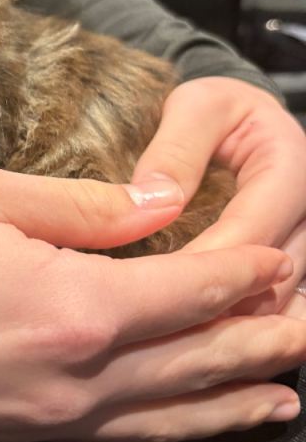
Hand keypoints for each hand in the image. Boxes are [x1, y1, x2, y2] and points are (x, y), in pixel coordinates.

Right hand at [0, 161, 303, 441]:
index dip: (243, 273)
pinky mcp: (9, 431)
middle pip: (192, 361)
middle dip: (257, 336)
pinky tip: (194, 420)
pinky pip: (114, 435)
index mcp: (64, 306)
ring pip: (164, 412)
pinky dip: (172, 427)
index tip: (280, 254)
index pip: (189, 292)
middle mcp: (65, 378)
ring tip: (285, 385)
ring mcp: (38, 416)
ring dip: (231, 393)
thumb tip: (155, 206)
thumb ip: (78, 207)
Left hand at [132, 77, 305, 316]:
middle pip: (273, 278)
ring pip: (280, 300)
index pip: (250, 231)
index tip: (151, 284)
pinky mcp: (298, 260)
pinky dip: (242, 323)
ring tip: (170, 333)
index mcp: (292, 169)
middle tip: (155, 323)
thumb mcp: (195, 107)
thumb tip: (154, 201)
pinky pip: (279, 304)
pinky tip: (196, 334)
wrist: (247, 119)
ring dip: (230, 320)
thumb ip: (174, 150)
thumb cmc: (218, 111)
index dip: (203, 263)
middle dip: (216, 302)